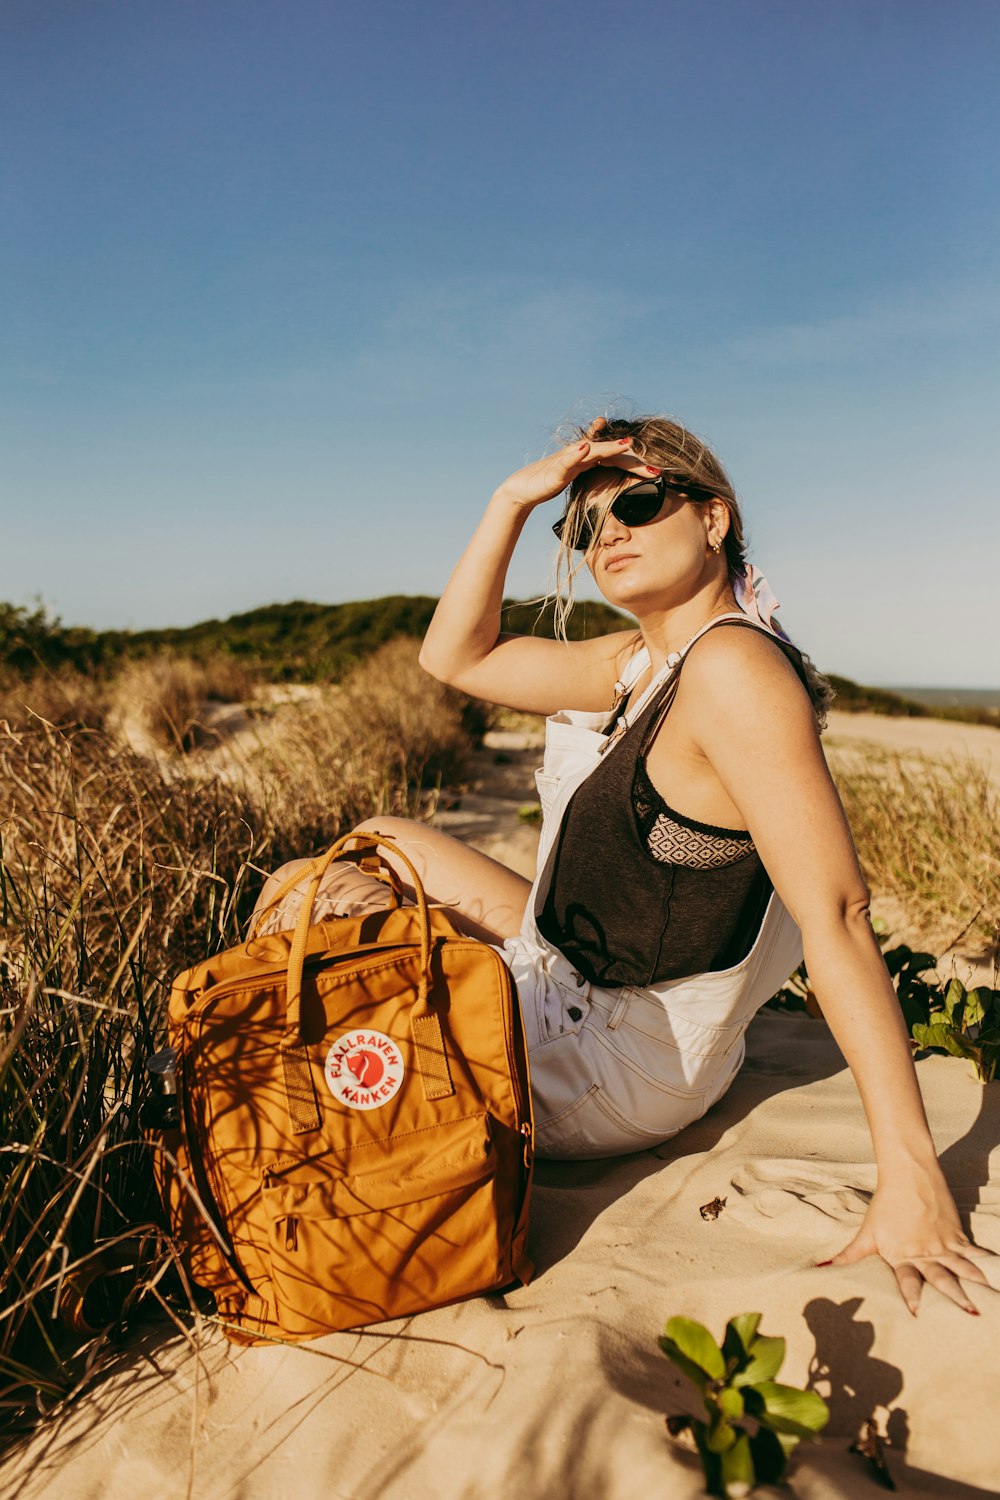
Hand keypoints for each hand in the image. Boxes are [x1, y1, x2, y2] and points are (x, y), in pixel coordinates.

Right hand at [493, 416, 650, 512]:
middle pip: (612, 454)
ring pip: (593, 449)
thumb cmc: (549, 485)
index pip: (619, 461)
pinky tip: (586, 448)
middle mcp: (582, 455)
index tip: (659, 475)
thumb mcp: (576, 484)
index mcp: (591, 461)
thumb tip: (614, 490)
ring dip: (610, 446)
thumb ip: (592, 482)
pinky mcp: (556, 467)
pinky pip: (567, 459)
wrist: (522, 489)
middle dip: (634, 460)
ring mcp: (569, 458)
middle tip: (656, 468)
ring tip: (628, 444)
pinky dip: (577, 452)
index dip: (638, 466)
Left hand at [820, 1172, 997, 1314]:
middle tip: (970, 1314)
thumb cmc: (885, 1205)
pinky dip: (986, 1262)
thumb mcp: (867, 1232)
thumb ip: (850, 1254)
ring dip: (976, 1285)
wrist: (908, 1176)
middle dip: (956, 1298)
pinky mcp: (956, 1235)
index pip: (907, 1282)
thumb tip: (822, 1266)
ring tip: (986, 1304)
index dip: (912, 1297)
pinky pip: (973, 1253)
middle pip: (942, 1280)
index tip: (917, 1315)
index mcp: (901, 1255)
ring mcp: (943, 1244)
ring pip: (963, 1269)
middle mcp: (924, 1253)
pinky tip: (996, 1272)